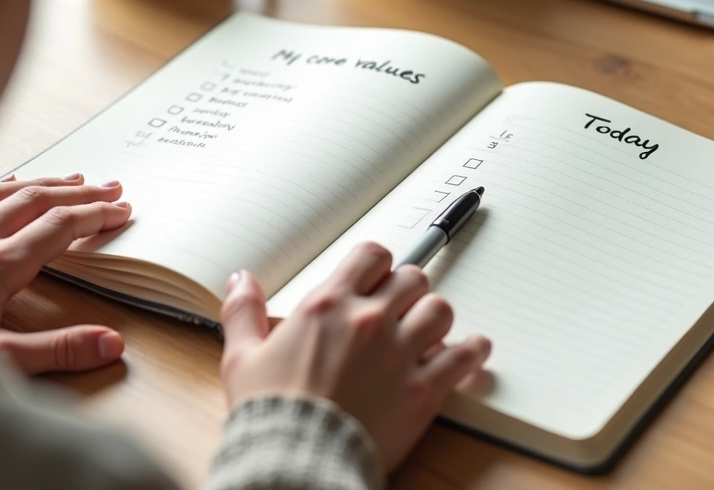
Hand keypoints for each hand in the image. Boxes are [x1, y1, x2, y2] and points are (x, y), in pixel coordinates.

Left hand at [0, 173, 132, 373]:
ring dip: (40, 181)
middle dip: (79, 192)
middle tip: (110, 186)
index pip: (61, 228)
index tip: (122, 210)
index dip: (96, 216)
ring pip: (0, 190)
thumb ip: (57, 350)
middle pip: (37, 201)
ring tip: (68, 176)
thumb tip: (112, 344)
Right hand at [218, 242, 491, 472]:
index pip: (371, 255)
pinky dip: (472, 352)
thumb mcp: (243, 358)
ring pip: (441, 309)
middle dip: (408, 291)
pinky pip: (464, 357)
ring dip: (436, 318)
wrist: (296, 459)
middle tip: (402, 308)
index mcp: (328, 306)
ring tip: (428, 331)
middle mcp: (369, 321)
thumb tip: (241, 280)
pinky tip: (471, 351)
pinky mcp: (422, 389)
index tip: (377, 278)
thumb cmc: (272, 413)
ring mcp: (400, 353)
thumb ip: (243, 312)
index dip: (378, 264)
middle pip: (412, 279)